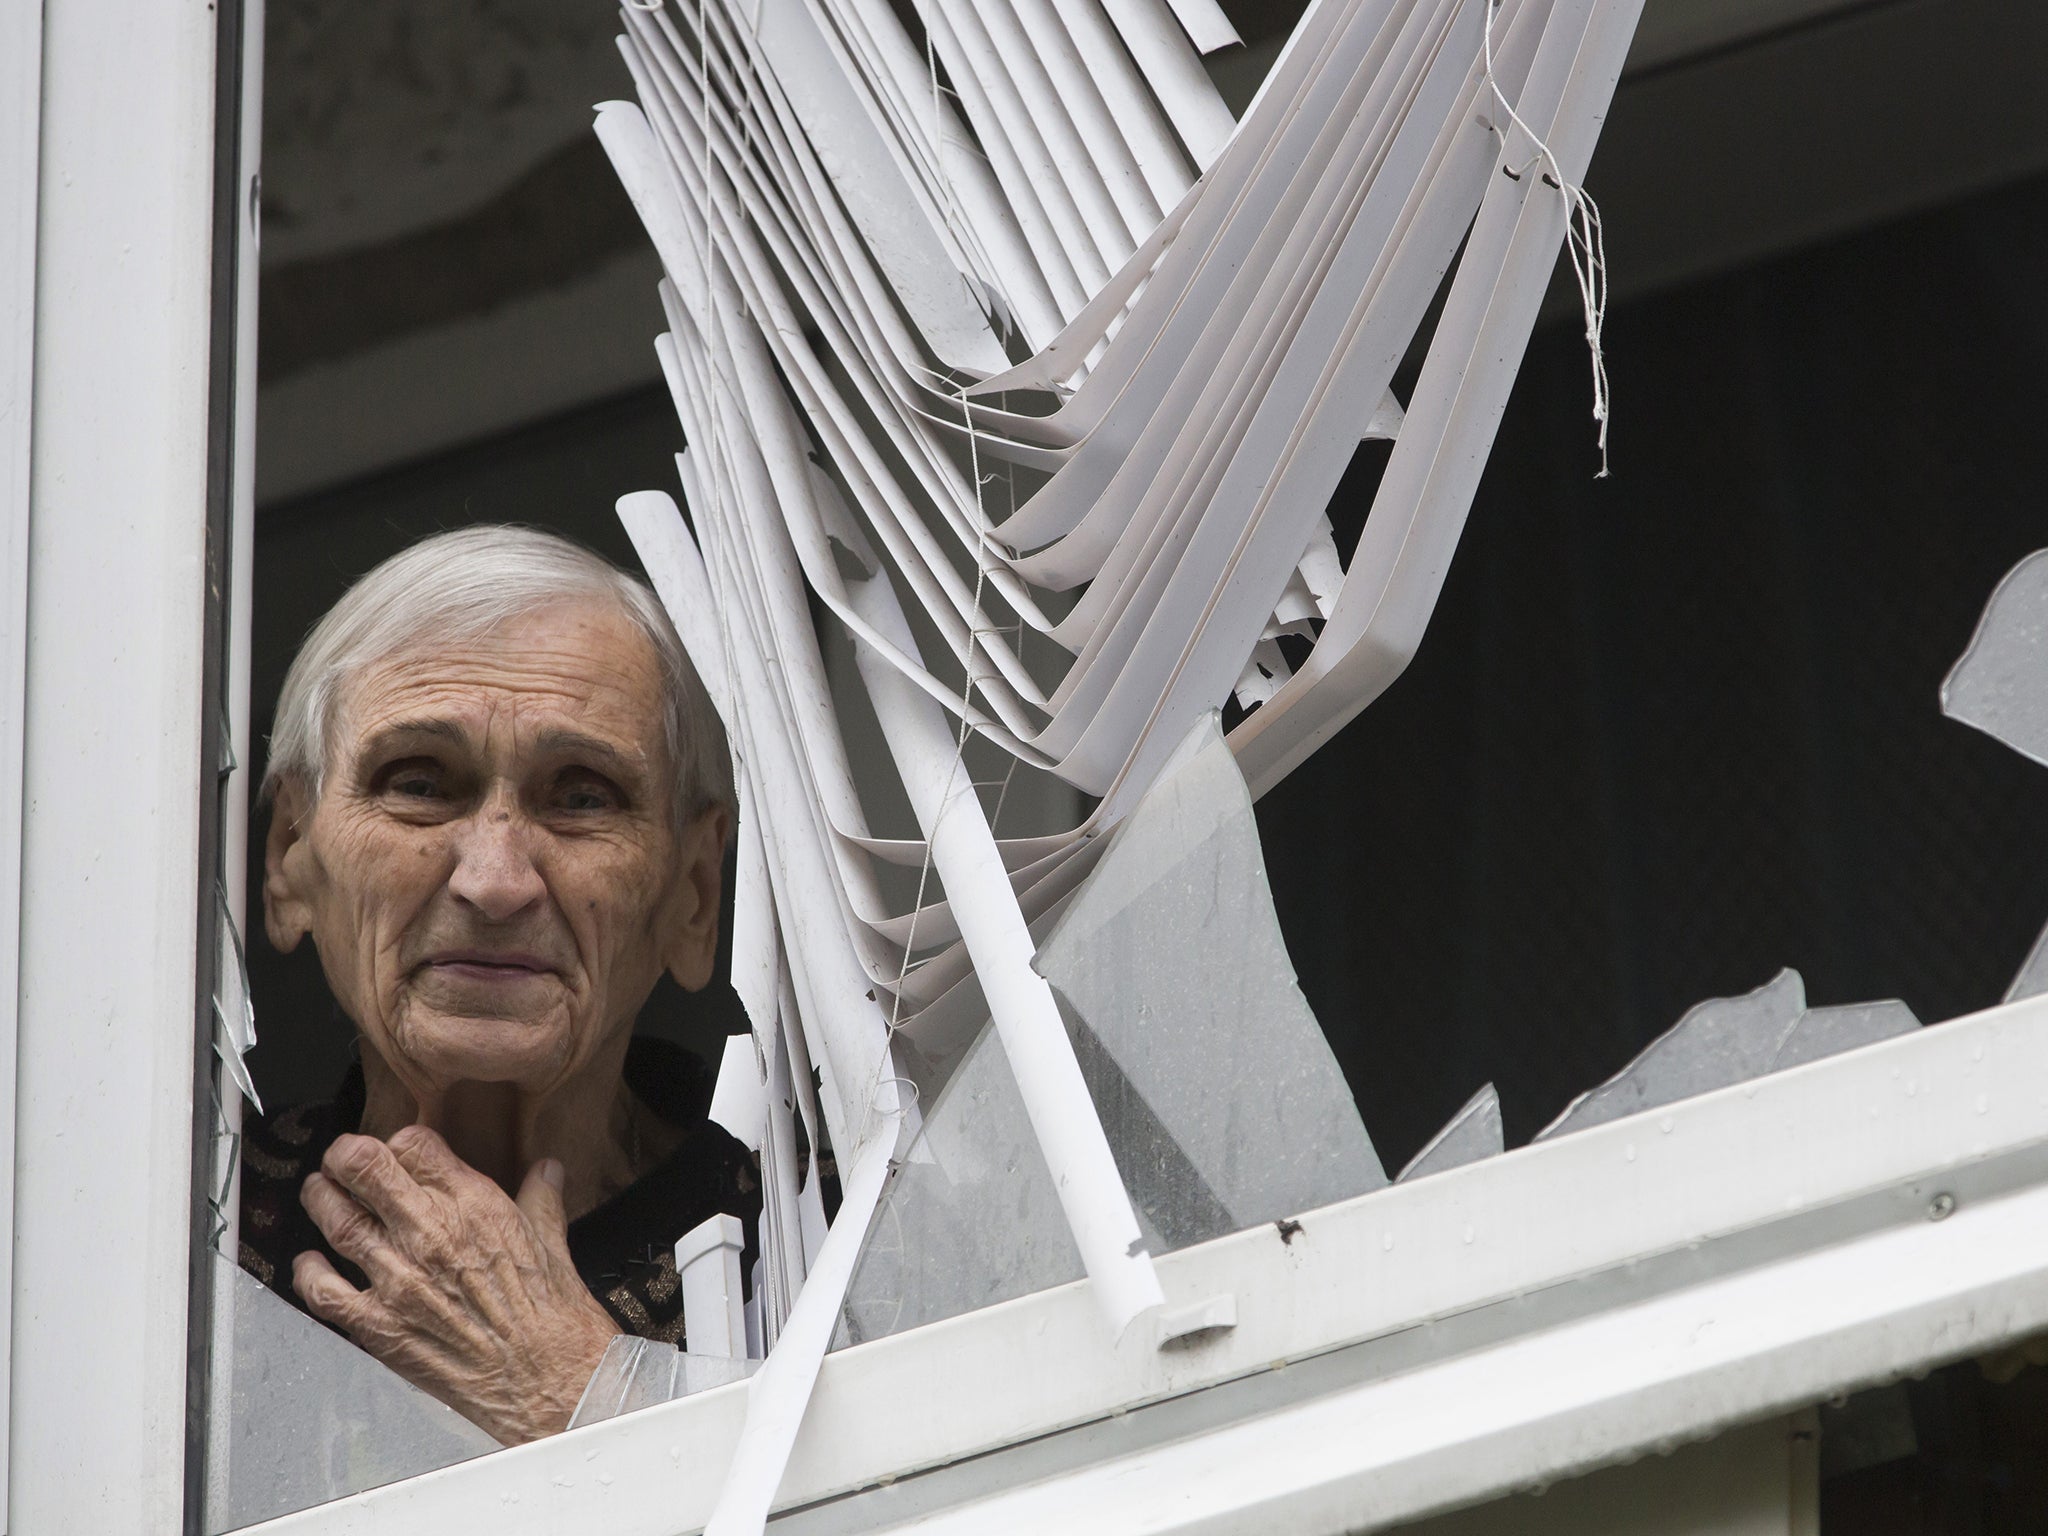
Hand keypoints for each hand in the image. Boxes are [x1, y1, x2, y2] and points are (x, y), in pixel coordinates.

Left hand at [294, 1124, 621, 1443]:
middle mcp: (430, 1235)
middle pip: (364, 1169)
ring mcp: (399, 1281)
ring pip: (337, 1221)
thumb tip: (546, 1172)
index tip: (397, 1150)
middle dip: (346, 1155)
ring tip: (319, 1192)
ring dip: (321, 1199)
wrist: (549, 1382)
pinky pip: (323, 1292)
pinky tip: (310, 1264)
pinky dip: (308, 1273)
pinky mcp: (379, 1327)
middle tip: (342, 1156)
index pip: (414, 1145)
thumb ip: (542, 1199)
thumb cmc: (555, 1319)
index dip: (400, 1141)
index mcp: (475, 1206)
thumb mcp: (555, 1243)